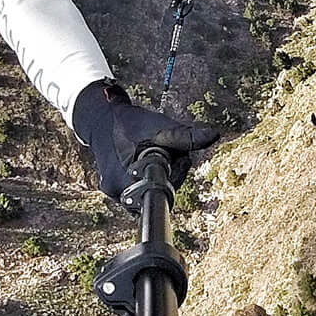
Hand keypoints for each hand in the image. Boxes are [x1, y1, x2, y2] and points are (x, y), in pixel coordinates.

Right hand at [69, 81, 224, 202]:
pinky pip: (139, 189)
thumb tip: (214, 135)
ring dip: (158, 175)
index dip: (176, 175)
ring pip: (148, 192)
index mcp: (125, 178)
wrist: (101, 120)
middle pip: (156, 195)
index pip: (161, 193)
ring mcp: (113, 192)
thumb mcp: (159, 127)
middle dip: (170, 174)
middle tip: (172, 152)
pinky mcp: (113, 189)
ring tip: (157, 153)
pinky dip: (147, 177)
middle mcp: (116, 191)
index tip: (181, 158)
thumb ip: (186, 135)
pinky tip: (147, 160)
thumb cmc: (131, 124)